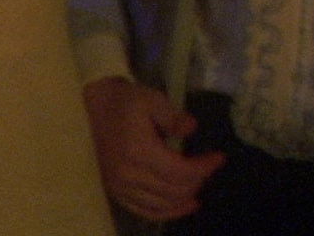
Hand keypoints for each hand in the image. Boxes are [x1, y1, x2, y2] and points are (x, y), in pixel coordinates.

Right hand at [82, 77, 223, 221]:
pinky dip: (167, 212)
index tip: (219, 158)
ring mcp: (120, 187)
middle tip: (209, 166)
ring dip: (185, 198)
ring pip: (161, 205)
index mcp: (138, 151)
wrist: (95, 107)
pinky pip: (145, 211)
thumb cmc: (126, 102)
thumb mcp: (152, 100)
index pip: (179, 171)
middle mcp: (127, 175)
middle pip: (173, 190)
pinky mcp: (116, 192)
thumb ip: (173, 116)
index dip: (203, 168)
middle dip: (198, 181)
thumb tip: (192, 128)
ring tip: (200, 184)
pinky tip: (184, 205)